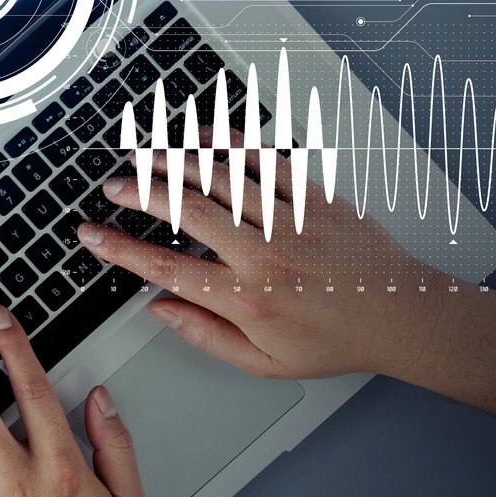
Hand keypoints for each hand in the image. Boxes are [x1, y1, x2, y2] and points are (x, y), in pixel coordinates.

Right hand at [82, 133, 495, 415]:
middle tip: (114, 187)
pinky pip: (266, 158)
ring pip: (220, 177)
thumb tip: (160, 309)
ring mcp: (292, 220)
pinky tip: (200, 134)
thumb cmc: (336, 340)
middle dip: (139, 193)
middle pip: (186, 210)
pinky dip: (229, 140)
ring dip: (173, 161)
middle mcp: (267, 255)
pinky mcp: (316, 196)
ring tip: (143, 155)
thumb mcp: (264, 362)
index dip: (120, 249)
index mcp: (248, 299)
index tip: (92, 235)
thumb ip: (205, 336)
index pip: (166, 268)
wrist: (404, 317)